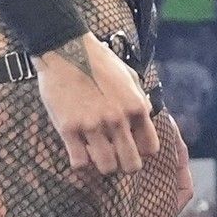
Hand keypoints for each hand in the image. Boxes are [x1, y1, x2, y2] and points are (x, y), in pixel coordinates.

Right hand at [34, 39, 161, 177]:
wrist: (65, 49)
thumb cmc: (99, 61)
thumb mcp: (130, 77)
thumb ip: (140, 99)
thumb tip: (147, 114)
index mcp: (136, 107)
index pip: (150, 148)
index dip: (142, 151)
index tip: (133, 147)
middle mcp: (117, 119)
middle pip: (131, 164)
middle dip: (126, 165)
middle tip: (117, 158)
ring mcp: (92, 126)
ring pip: (107, 167)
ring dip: (103, 165)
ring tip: (97, 155)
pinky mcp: (68, 129)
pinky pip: (79, 162)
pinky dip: (80, 162)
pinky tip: (78, 151)